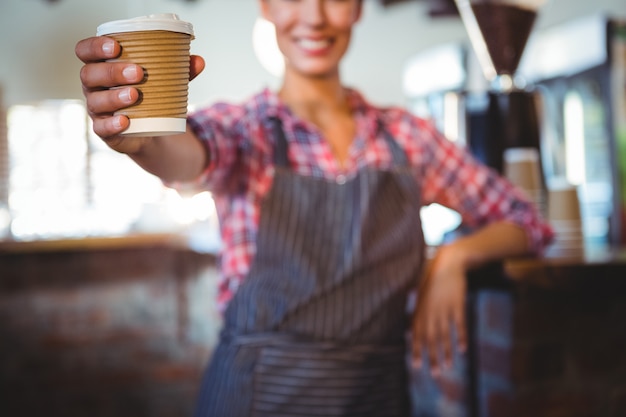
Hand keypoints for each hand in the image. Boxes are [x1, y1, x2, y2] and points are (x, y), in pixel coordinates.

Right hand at [74, 36, 205, 151]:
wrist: (151, 129)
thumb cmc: (150, 95)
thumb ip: (180, 70)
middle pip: (90, 74)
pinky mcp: (104, 130)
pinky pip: (101, 128)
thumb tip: (199, 61)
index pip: (85, 51)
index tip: (116, 46)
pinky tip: (125, 121)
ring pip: (95, 101)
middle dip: (112, 72)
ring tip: (135, 95)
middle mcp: (94, 86)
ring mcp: (96, 109)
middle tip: (139, 72)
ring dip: (114, 97)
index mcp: (101, 66)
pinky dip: (113, 124)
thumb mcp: (164, 80)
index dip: (95, 46)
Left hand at [411, 246, 467, 376]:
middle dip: (432, 357)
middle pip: (431, 338)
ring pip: (445, 334)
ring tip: (449, 366)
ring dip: (447, 352)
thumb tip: (409, 331)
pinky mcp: (457, 304)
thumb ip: (415, 313)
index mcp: (419, 310)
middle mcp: (430, 311)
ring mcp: (444, 308)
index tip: (416, 366)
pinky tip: (463, 349)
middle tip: (435, 374)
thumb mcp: (418, 295)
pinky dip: (461, 337)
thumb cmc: (430, 280)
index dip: (416, 350)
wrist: (447, 263)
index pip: (416, 334)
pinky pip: (459, 324)